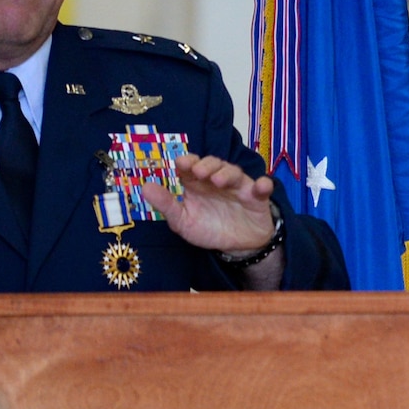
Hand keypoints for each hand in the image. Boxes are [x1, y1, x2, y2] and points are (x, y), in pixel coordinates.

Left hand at [139, 153, 276, 252]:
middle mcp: (218, 180)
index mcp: (198, 183)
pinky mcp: (257, 197)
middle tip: (198, 172)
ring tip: (218, 181)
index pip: (191, 165)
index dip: (187, 162)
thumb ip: (166, 205)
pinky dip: (264, 185)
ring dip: (227, 173)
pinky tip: (261, 186)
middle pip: (213, 164)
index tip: (181, 164)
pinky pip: (263, 187)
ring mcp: (238, 187)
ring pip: (235, 172)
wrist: (237, 246)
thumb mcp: (183, 221)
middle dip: (207, 165)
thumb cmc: (208, 228)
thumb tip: (145, 187)